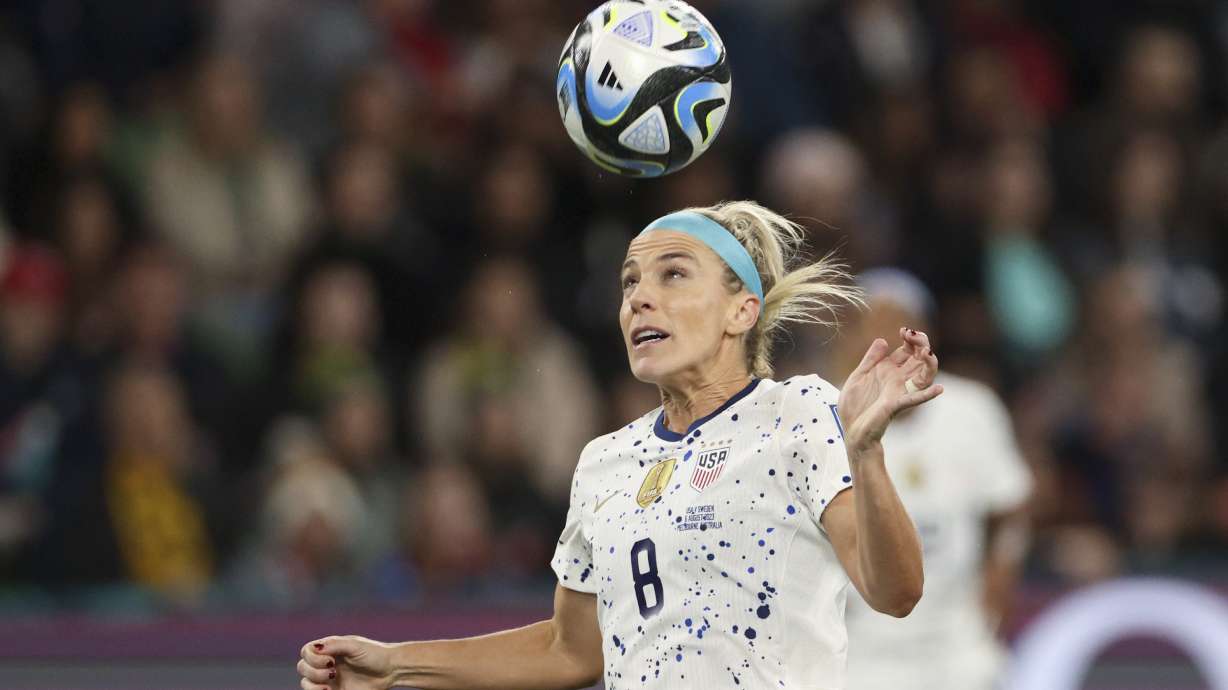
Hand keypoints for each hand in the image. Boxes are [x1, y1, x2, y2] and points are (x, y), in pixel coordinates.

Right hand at [299, 635, 396, 689]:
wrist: (391, 671)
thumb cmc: (375, 654)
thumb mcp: (355, 646)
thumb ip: (335, 645)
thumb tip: (315, 648)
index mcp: (330, 649)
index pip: (306, 652)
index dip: (312, 658)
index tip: (330, 661)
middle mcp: (326, 663)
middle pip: (303, 668)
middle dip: (313, 672)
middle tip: (333, 672)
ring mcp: (329, 679)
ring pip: (306, 683)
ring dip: (313, 686)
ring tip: (328, 687)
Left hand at [838, 327, 941, 455]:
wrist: (851, 430)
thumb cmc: (854, 405)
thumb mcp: (858, 376)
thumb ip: (870, 359)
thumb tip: (883, 340)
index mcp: (888, 370)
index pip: (907, 351)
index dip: (910, 339)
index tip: (904, 330)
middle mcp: (898, 379)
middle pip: (919, 359)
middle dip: (921, 344)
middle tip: (915, 335)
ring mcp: (899, 391)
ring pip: (923, 376)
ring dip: (929, 364)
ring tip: (927, 352)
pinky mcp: (896, 404)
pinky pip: (915, 399)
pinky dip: (927, 394)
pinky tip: (939, 389)